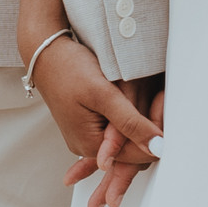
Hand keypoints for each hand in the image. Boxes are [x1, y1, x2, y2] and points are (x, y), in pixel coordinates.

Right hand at [28, 38, 165, 206]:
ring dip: (140, 120)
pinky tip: (138, 97)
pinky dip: (129, 118)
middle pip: (132, 147)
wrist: (44, 51)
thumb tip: (158, 148)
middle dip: (149, 127)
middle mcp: (86, 147)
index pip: (138, 155)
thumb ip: (131, 123)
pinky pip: (115, 128)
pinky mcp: (87, 124)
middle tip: (159, 95)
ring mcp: (86, 136)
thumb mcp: (103, 94)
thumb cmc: (69, 68)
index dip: (156, 134)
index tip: (163, 102)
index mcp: (90, 146)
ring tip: (151, 93)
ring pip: (126, 137)